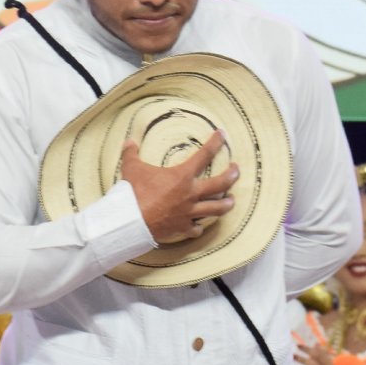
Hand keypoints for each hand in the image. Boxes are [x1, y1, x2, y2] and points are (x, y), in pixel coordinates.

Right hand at [121, 131, 238, 244]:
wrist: (131, 221)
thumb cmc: (133, 192)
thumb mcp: (131, 168)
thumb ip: (131, 153)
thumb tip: (129, 141)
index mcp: (182, 176)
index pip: (204, 155)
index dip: (215, 143)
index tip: (222, 135)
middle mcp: (191, 194)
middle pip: (220, 184)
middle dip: (231, 176)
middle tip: (236, 170)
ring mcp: (189, 212)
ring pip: (216, 209)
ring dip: (226, 204)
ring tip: (231, 201)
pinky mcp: (182, 228)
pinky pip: (196, 229)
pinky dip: (198, 227)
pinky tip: (200, 226)